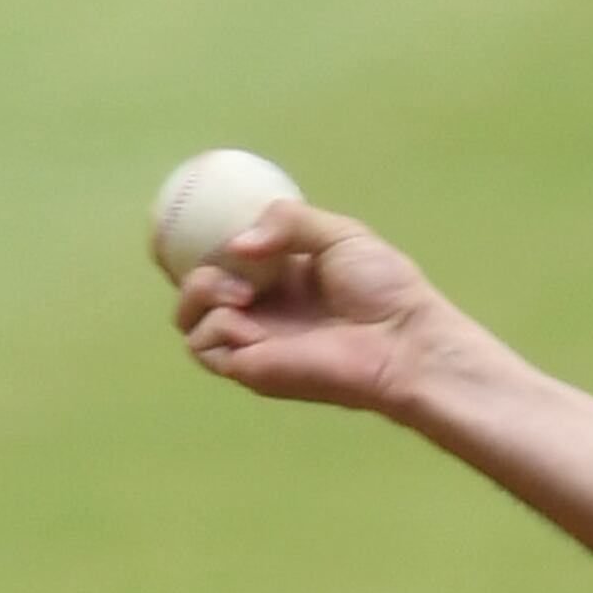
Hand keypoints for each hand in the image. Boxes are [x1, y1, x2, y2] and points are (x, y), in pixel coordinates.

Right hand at [176, 204, 466, 417]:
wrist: (404, 341)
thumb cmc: (384, 288)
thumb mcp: (336, 232)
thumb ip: (286, 221)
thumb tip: (237, 245)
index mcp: (275, 274)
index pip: (217, 260)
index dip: (193, 245)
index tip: (189, 223)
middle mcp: (258, 308)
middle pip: (191, 291)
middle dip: (191, 270)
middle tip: (230, 265)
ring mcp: (253, 342)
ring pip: (188, 323)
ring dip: (198, 296)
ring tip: (242, 291)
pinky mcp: (253, 371)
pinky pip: (205, 349)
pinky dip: (214, 326)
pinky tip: (246, 317)